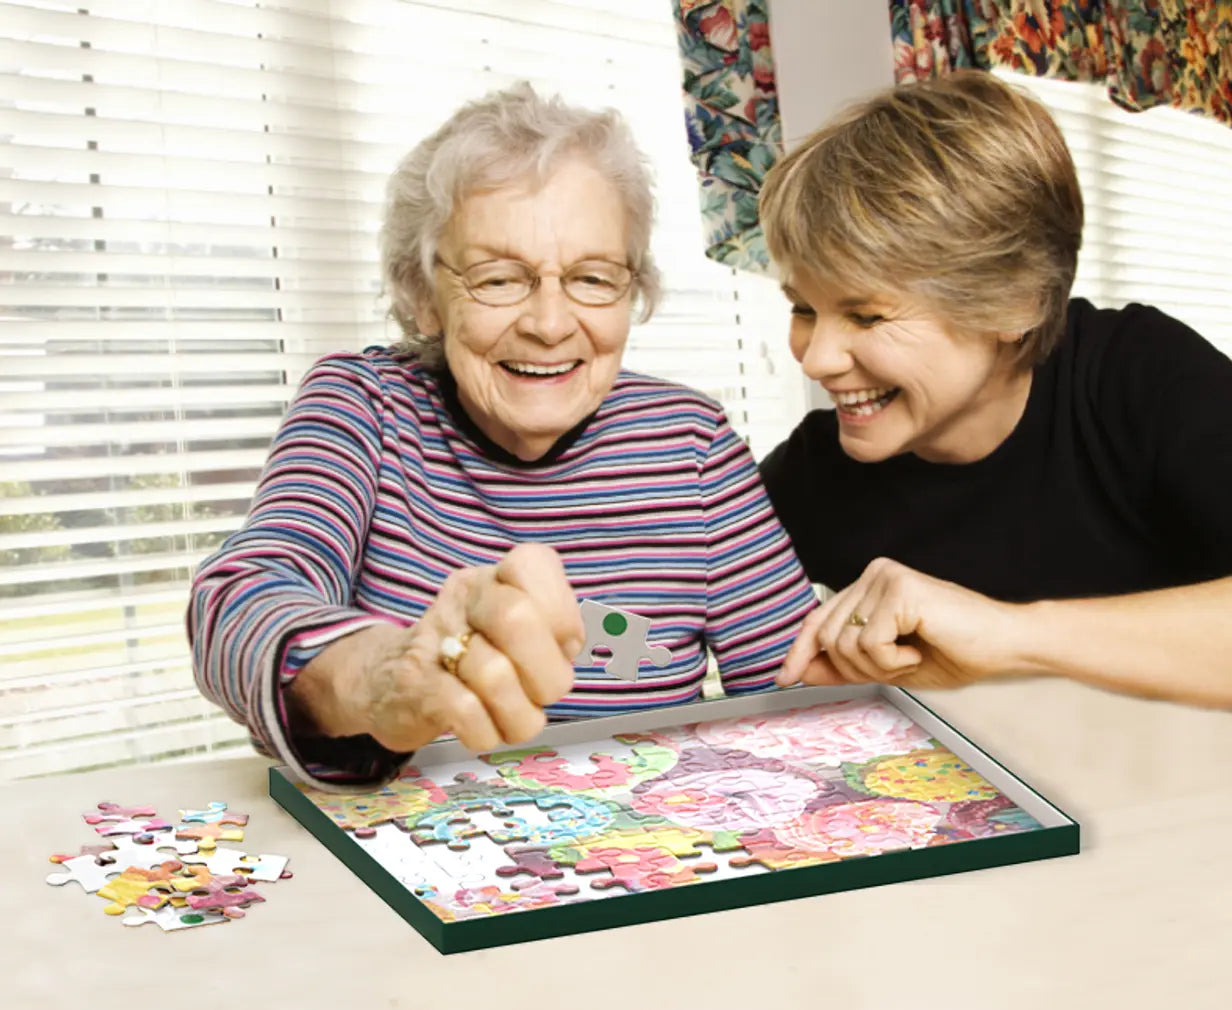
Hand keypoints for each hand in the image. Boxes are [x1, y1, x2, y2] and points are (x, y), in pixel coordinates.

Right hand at [333, 543, 583, 752]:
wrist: (386, 680)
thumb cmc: (469, 656)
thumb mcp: (511, 630)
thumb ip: (550, 630)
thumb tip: (570, 646)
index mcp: (494, 578)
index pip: (532, 563)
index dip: (562, 611)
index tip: (564, 645)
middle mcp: (464, 598)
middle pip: (516, 618)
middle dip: (548, 672)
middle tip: (545, 693)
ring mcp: (436, 639)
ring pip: (495, 676)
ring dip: (520, 714)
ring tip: (515, 717)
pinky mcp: (416, 684)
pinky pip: (466, 711)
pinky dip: (487, 732)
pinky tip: (485, 729)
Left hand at [777, 557, 1025, 690]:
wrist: (1006, 646)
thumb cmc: (954, 653)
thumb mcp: (888, 667)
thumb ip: (843, 665)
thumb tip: (799, 671)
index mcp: (867, 586)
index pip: (818, 619)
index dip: (799, 651)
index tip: (783, 678)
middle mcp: (872, 574)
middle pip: (825, 636)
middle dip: (854, 669)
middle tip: (898, 668)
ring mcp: (885, 577)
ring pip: (843, 642)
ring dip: (877, 667)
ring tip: (911, 658)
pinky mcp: (900, 589)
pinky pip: (869, 642)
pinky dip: (892, 661)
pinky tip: (919, 651)